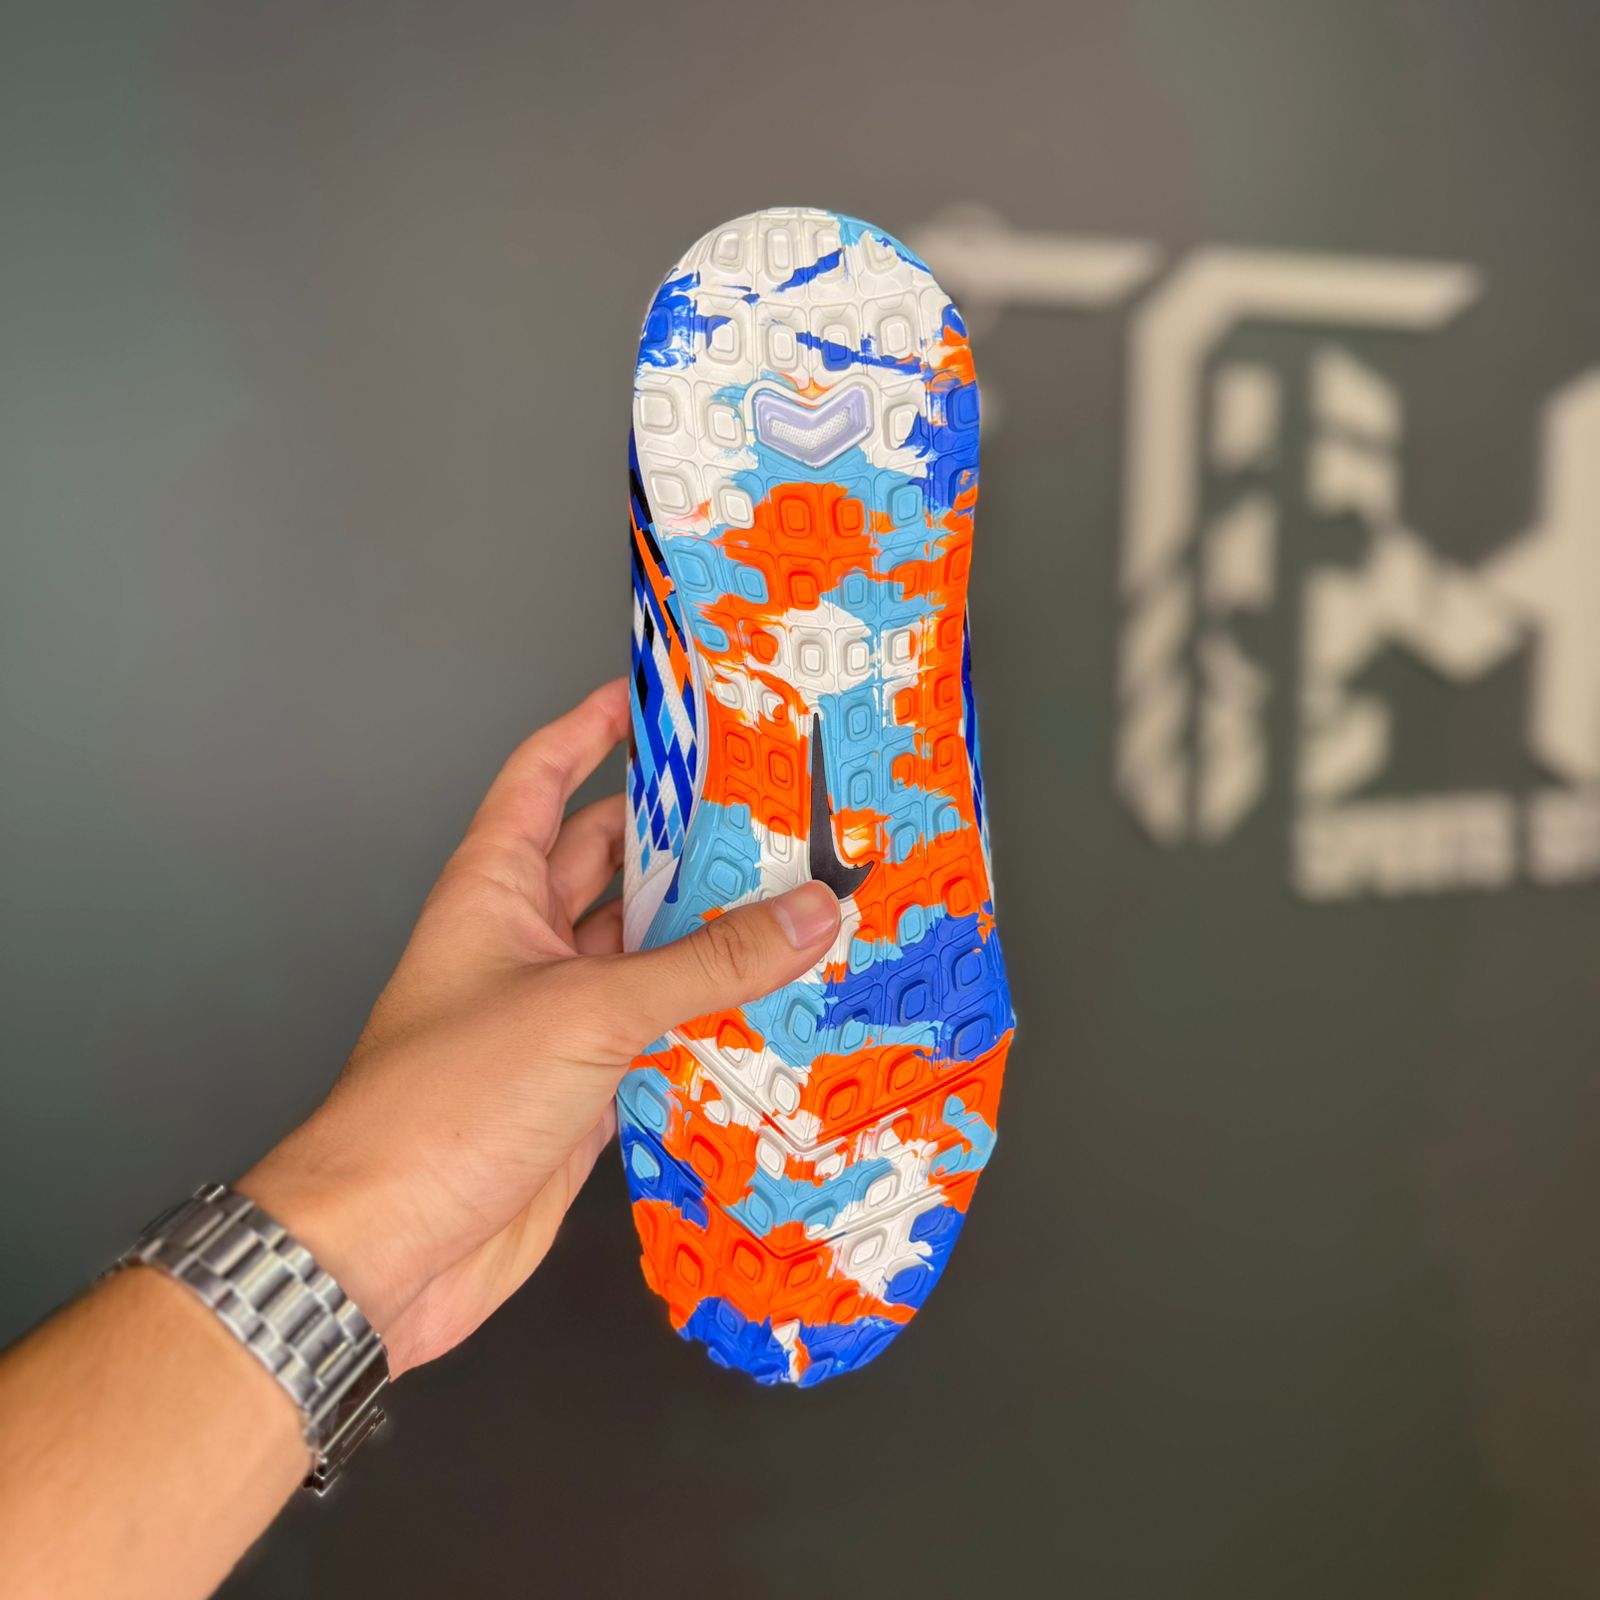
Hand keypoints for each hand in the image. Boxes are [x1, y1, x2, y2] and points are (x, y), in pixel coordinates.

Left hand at [241, 679, 840, 1374]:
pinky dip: (713, 1019)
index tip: (656, 696)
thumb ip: (705, 965)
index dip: (592, 729)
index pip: (543, 779)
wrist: (388, 1250)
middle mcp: (524, 945)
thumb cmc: (442, 1107)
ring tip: (800, 901)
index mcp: (494, 892)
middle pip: (612, 864)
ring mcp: (555, 1018)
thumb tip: (808, 914)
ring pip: (645, 952)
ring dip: (711, 934)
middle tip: (771, 808)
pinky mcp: (584, 1087)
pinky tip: (778, 1007)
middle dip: (683, 835)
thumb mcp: (586, 1012)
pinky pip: (661, 1032)